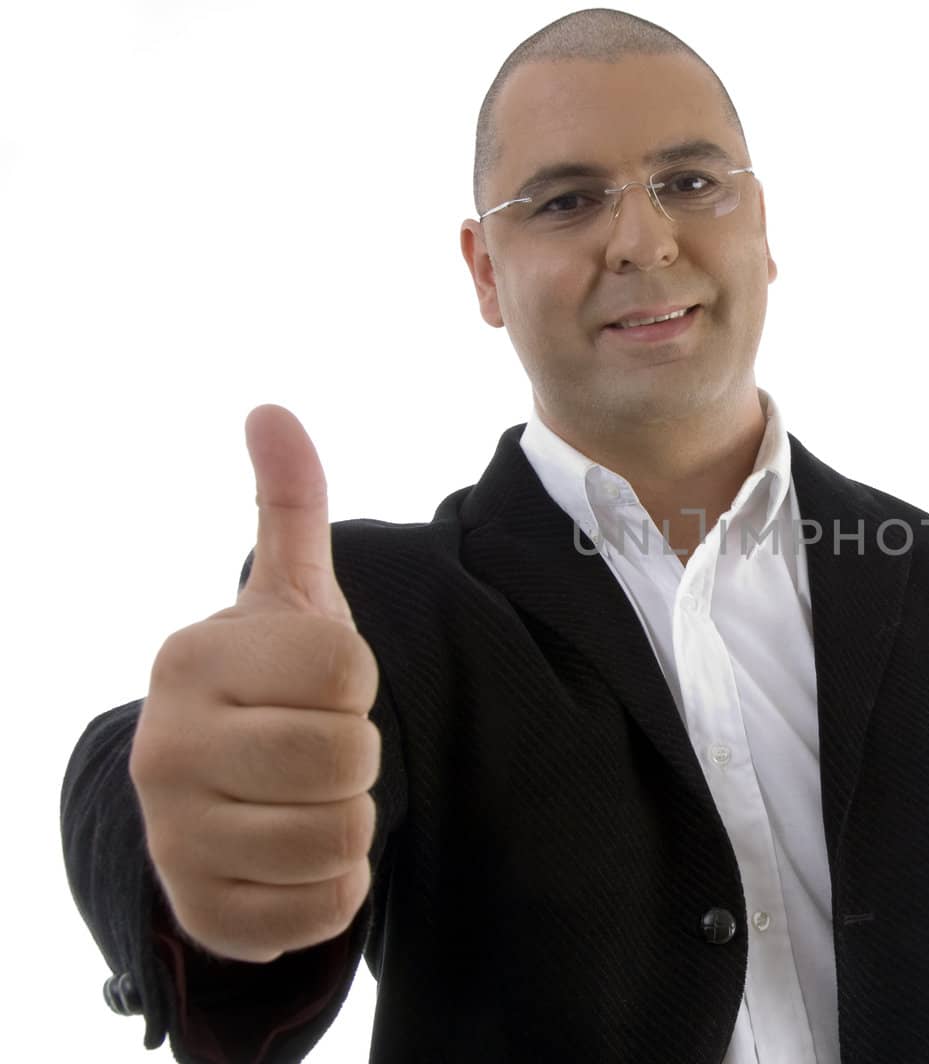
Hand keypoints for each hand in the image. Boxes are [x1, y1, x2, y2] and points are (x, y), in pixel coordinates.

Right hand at [130, 405, 380, 963]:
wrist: (217, 796)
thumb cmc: (270, 685)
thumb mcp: (287, 597)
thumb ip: (289, 506)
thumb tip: (272, 410)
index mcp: (190, 660)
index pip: (347, 672)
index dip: (356, 683)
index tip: (317, 687)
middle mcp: (163, 749)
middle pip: (348, 758)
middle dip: (356, 754)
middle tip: (313, 747)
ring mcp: (174, 837)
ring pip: (344, 834)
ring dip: (350, 819)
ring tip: (304, 798)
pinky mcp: (204, 913)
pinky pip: (327, 908)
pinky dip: (335, 885)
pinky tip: (294, 855)